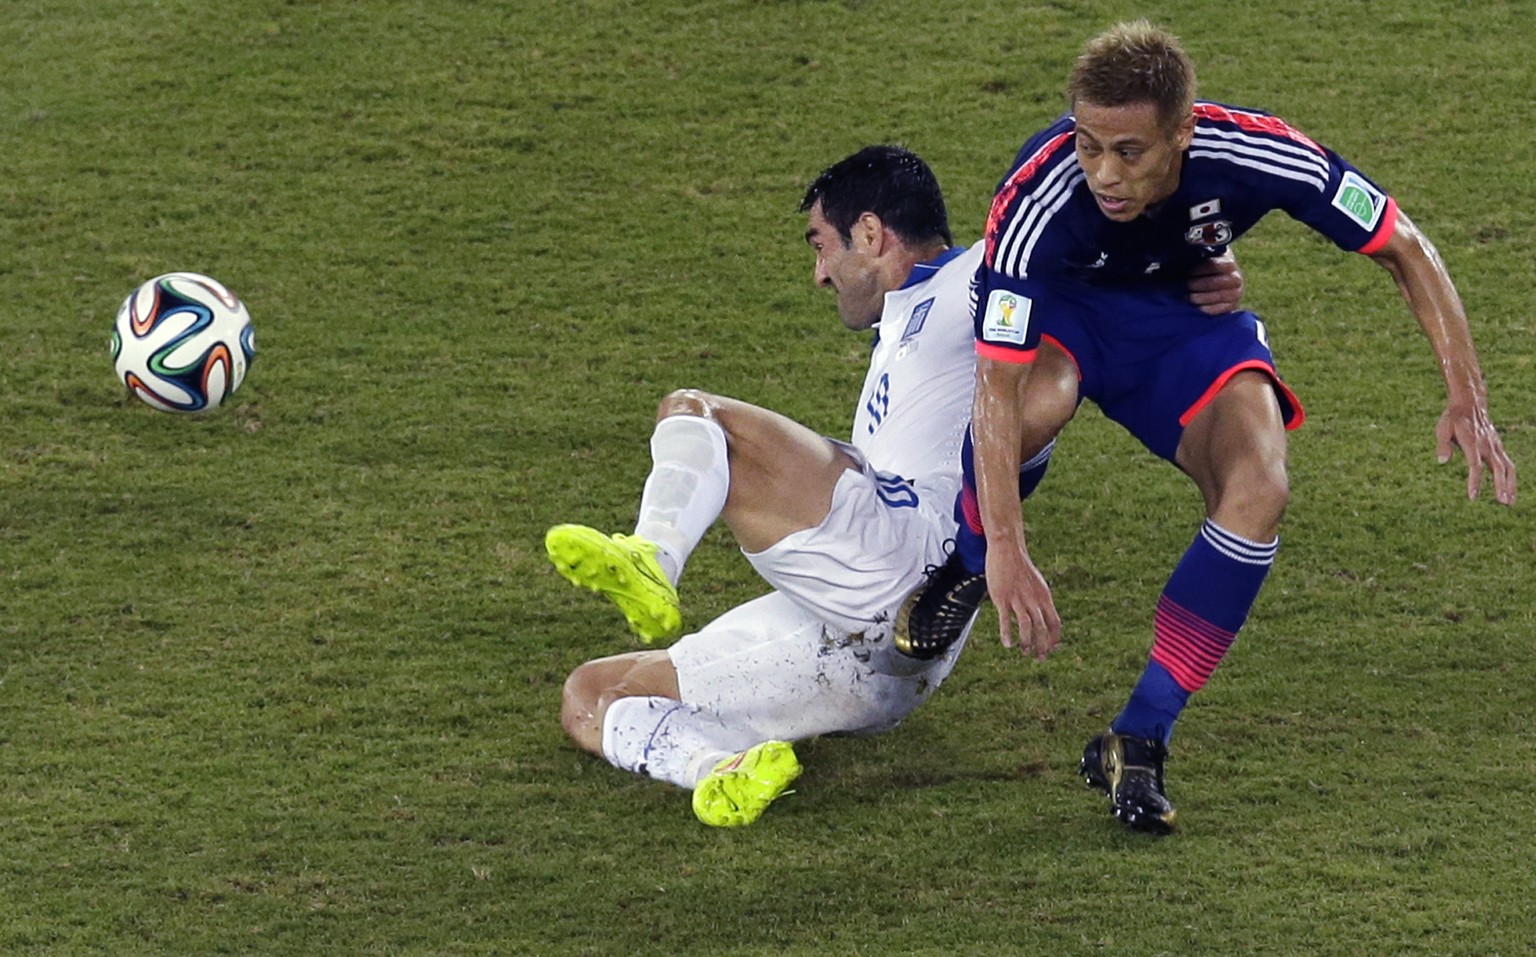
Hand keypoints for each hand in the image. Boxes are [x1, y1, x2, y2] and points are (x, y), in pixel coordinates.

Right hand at [984, 542, 1060, 660]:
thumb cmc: (1020, 568)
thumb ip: (1040, 600)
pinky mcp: (1002, 598)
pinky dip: (1007, 633)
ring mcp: (1018, 599)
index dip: (1055, 638)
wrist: (1007, 550)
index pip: (1055, 622)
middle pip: (1042, 628)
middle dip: (1042, 646)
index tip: (1052, 649)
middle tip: (1040, 658)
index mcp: (1044, 597)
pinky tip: (1008, 644)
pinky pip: (1006, 620)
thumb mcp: (1037, 584)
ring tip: (1024, 652)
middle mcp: (1033, 600)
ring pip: (1026, 626)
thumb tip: (1044, 614)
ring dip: (1027, 642)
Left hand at [1186, 251, 1243, 315]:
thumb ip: (1200, 258)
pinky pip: (1221, 309)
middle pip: (1215, 282)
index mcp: (1229, 263)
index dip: (1199, 269)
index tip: (1188, 272)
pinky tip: (1198, 307)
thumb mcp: (1207, 260)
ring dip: (1201, 297)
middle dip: (1198, 284)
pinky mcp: (1233, 305)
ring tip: (1189, 297)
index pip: (1214, 265)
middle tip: (1186, 285)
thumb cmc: (1209, 270)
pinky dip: (1208, 308)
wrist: (1224, 282)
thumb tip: (1184, 259)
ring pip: (1219, 296)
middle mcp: (1236, 278)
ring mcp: (1236, 293)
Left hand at [1437, 399, 1516, 504]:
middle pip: (1498, 468)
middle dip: (1501, 485)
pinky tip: (1509, 490)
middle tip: (1503, 502)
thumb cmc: (1453, 418)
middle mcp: (1487, 445)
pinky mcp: (1499, 447)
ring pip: (1508, 467)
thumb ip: (1443, 445)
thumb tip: (1441, 461)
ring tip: (1509, 502)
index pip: (1475, 465)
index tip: (1473, 496)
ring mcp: (1495, 446)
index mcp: (1472, 442)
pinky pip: (1508, 464)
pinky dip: (1510, 477)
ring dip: (1510, 484)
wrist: (1470, 404)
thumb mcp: (1442, 429)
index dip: (1474, 481)